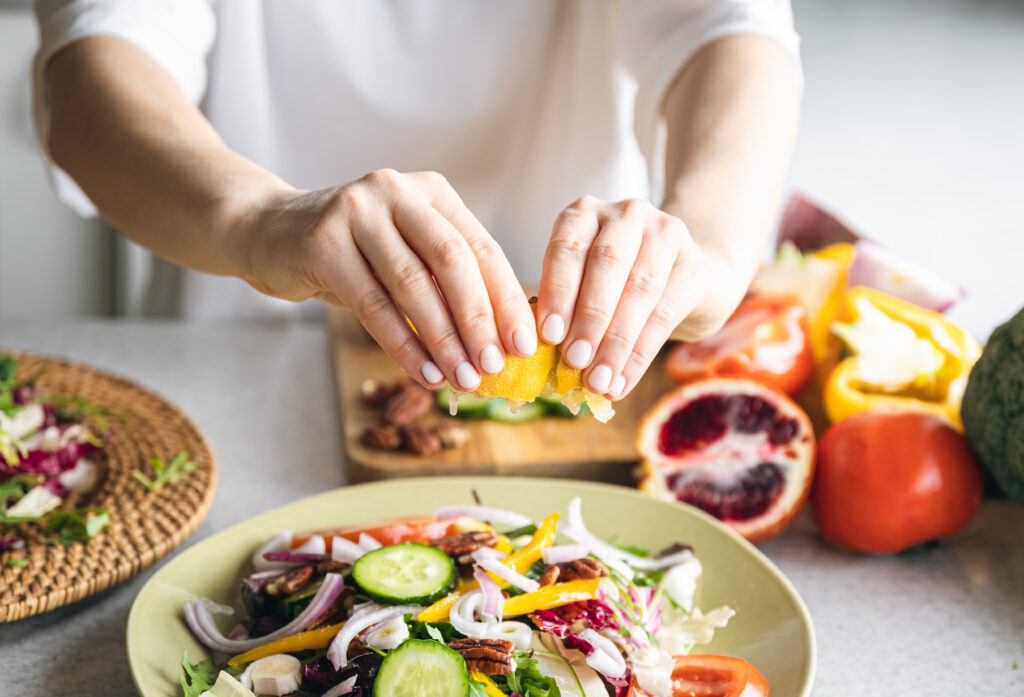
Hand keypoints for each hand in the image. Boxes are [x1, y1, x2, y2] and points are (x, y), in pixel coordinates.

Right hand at [242, 169, 536, 389]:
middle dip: (479, 319)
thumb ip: (446, 282)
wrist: (266, 232)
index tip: (525, 344)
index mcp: (431, 192)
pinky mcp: (323, 241)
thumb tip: (500, 341)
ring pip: (413, 284)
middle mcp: (397, 191)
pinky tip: (425, 373)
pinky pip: (373, 304)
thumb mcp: (403, 253)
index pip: (482, 247)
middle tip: (495, 366)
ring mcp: (357, 211)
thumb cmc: (350, 253)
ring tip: (463, 379)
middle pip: (453, 261)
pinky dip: (403, 344)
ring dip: (443, 339)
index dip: (507, 299)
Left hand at [536, 196, 743, 399]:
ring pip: (639, 290)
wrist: (688, 277)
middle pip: (606, 264)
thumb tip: (540, 355)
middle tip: (574, 361)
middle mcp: (626, 215)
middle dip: (589, 318)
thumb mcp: (585, 285)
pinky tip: (623, 381)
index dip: (557, 292)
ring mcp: (665, 233)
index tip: (549, 335)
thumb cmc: (617, 286)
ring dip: (615, 342)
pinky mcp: (694, 264)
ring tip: (598, 380)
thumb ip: (565, 308)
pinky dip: (640, 354)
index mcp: (585, 213)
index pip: (567, 247)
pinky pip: (665, 313)